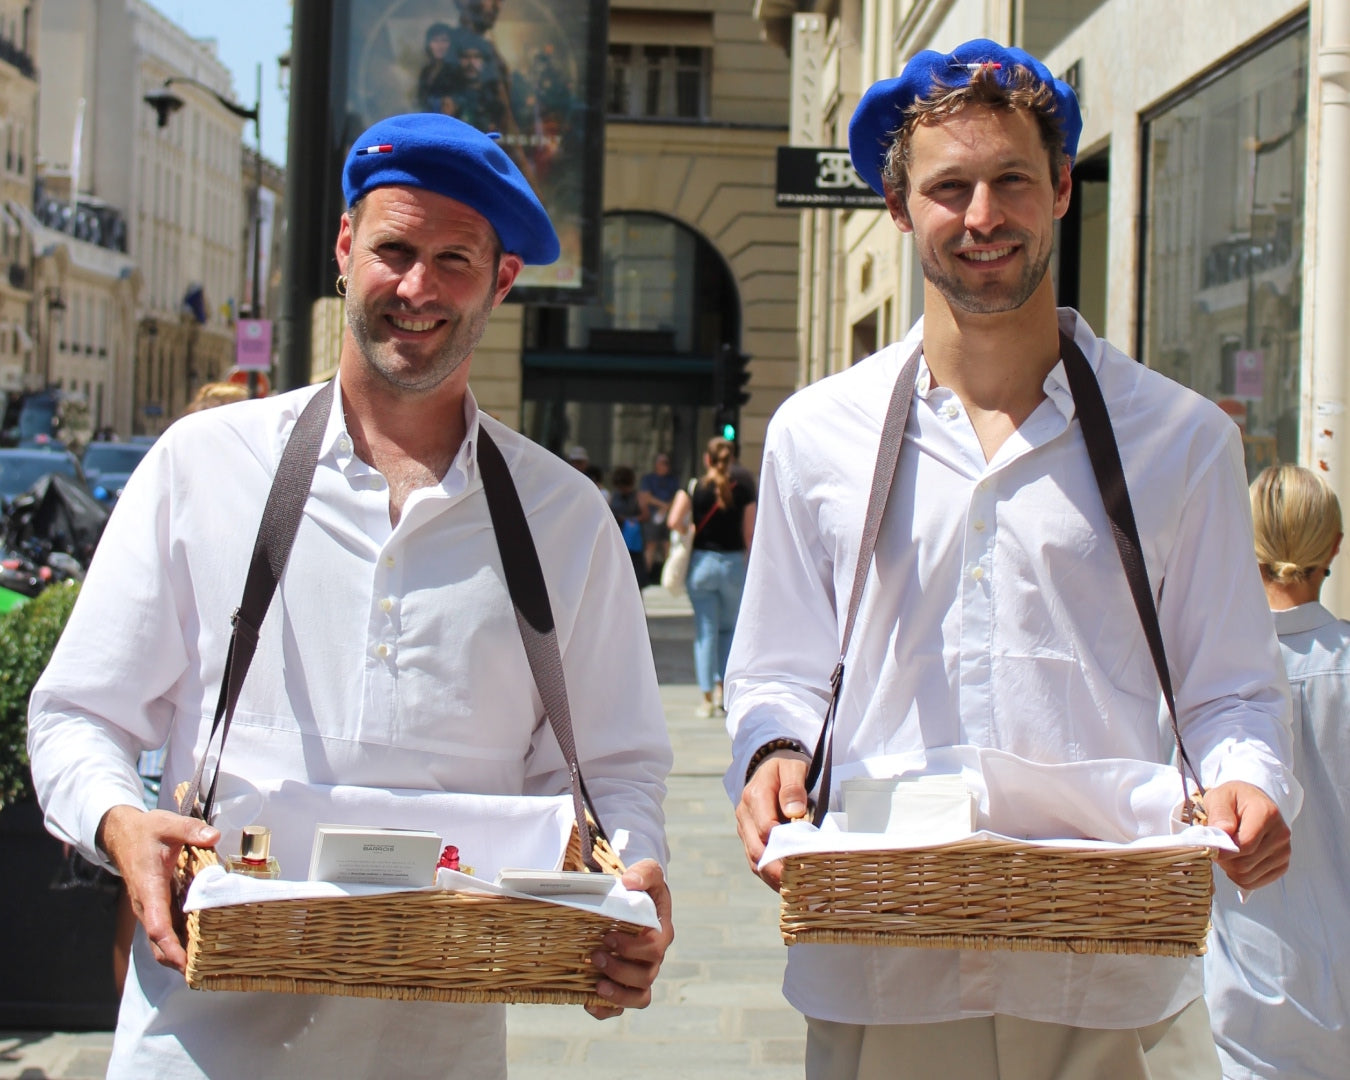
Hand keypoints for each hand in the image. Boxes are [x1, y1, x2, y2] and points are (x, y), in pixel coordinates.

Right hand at [97, 805, 219, 973]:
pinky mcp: (155, 907)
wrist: (122, 835)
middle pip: (159, 943)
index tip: (185, 963)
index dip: (170, 946)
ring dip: (180, 955)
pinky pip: (166, 932)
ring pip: (161, 941)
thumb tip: (213, 836)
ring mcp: (150, 909)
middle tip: (205, 974)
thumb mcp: (168, 825)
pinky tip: (202, 947)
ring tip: (208, 967)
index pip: (156, 925)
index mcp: (149, 889)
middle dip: (178, 961)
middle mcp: (147, 905)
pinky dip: (180, 943)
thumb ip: (190, 830)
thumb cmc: (146, 832)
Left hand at [587, 858, 673, 1019]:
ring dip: (618, 995)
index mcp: (660, 933)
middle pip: (646, 976)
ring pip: (639, 997)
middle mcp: (653, 958)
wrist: (631, 899)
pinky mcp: (624, 985)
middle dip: (620, 970)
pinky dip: (606, 1010)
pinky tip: (589, 1003)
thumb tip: (630, 883)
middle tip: (594, 956)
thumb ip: (644, 873)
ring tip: (596, 983)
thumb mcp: (647, 873)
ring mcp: (640, 974)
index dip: (632, 948)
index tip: (608, 937)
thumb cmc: (641, 887)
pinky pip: (620, 1008)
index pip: (654, 948)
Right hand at [734, 752, 809, 890]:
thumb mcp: (793, 768)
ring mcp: (744, 828)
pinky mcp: (748, 838)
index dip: (783, 845)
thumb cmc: (786, 768)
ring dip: (771, 876)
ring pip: (754, 858)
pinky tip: (785, 886)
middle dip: (776, 868)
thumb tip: (794, 811)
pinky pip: (755, 861)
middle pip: (756, 848)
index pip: (766, 828)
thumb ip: (793, 787)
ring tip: (793, 890)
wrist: (771, 768)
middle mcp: (745, 814)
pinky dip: (769, 875)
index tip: (804, 858)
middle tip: (798, 884)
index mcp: (755, 796)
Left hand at [1203, 780, 1290, 889]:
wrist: (1253, 802)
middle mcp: (1280, 834)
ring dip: (1229, 868)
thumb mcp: (1220, 797)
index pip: (1244, 845)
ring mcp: (1284, 852)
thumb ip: (1219, 813)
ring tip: (1226, 851)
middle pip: (1244, 864)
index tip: (1209, 844)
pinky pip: (1254, 883)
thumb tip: (1222, 831)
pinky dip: (1239, 876)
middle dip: (1223, 859)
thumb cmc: (1234, 800)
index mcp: (1266, 814)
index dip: (1222, 850)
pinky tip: (1236, 860)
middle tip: (1216, 847)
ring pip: (1247, 876)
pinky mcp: (1282, 865)